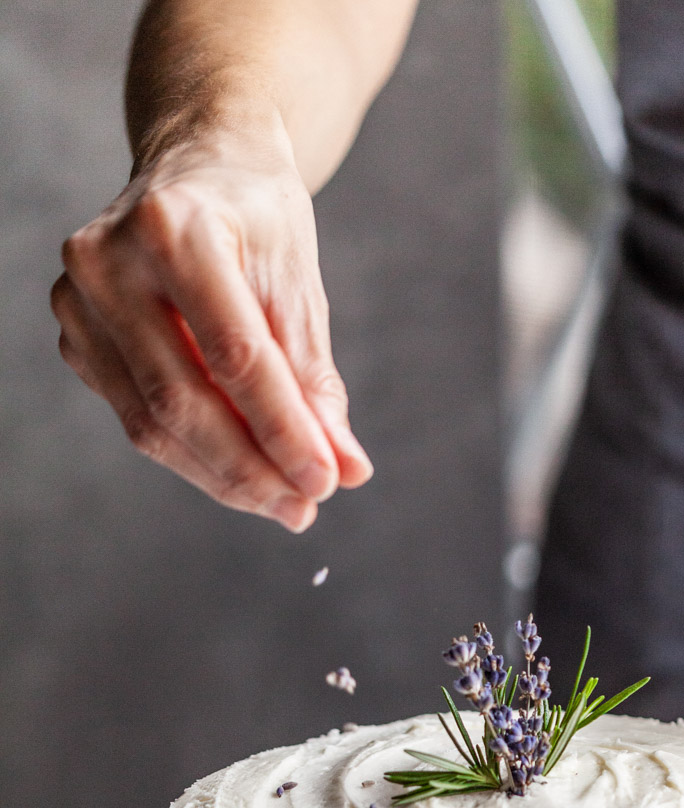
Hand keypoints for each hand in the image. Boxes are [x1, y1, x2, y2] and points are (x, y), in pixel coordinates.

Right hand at [51, 127, 371, 531]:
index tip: (329, 482)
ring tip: (282, 502)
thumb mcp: (298, 284)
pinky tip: (241, 471)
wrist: (198, 163)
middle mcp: (108, 260)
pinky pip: (138, 419)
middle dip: (251, 469)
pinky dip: (194, 456)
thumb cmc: (257, 220)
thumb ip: (316, 380)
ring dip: (223, 476)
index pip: (234, 356)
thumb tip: (347, 470)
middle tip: (306, 509)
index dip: (283, 430)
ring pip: (152, 423)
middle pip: (182, 400)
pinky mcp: (76, 337)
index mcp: (173, 226)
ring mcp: (79, 300)